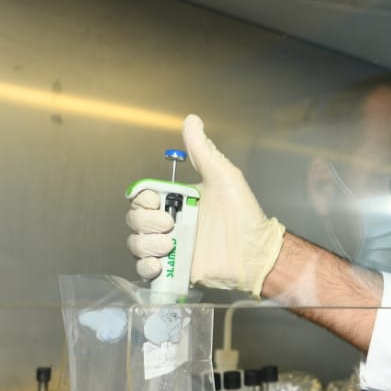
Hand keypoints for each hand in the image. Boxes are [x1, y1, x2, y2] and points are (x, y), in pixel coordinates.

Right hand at [126, 115, 285, 296]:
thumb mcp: (223, 178)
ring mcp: (170, 247)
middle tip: (171, 225)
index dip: (143, 198)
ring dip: (145, 244)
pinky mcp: (173, 271)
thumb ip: (204, 152)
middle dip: (145, 221)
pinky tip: (160, 264)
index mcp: (177, 200)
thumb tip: (192, 120)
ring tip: (170, 245)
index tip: (160, 201)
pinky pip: (144, 270)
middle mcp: (170, 223)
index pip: (142, 196)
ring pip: (135, 244)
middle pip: (134, 219)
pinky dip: (146, 267)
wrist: (255, 253)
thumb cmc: (244, 216)